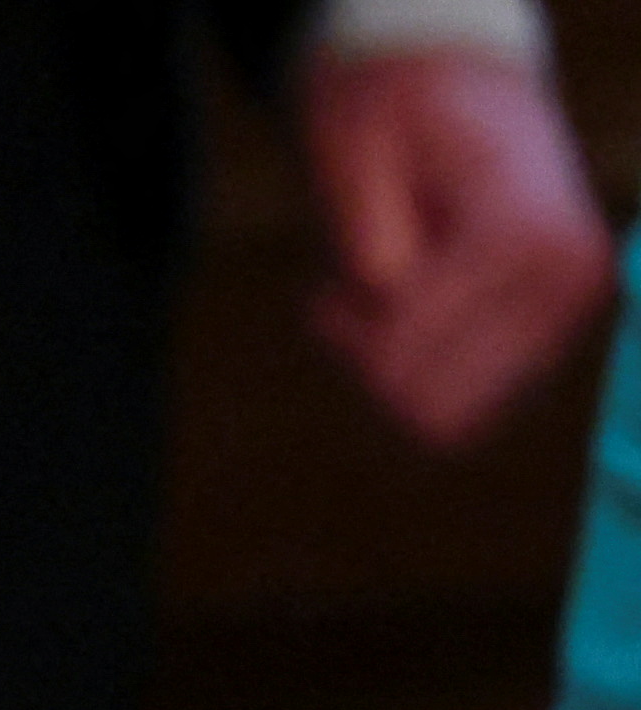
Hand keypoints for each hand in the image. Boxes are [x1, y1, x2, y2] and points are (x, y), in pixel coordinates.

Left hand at [303, 47, 612, 449]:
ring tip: (381, 297)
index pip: (410, 349)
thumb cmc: (405, 121)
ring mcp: (568, 319)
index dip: (349, 327)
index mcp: (533, 231)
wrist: (469, 102)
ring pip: (441, 416)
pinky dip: (416, 378)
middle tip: (349, 295)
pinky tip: (405, 319)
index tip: (330, 286)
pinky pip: (457, 413)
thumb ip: (368, 217)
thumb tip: (386, 285)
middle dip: (369, 355)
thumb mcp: (361, 144)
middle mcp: (571, 281)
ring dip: (390, 369)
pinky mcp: (548, 346)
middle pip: (424, 398)